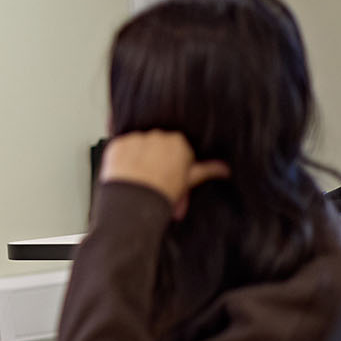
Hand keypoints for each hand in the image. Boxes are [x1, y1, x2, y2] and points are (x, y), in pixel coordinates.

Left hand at [99, 130, 229, 219]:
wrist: (135, 203)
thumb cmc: (163, 194)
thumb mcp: (189, 181)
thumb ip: (206, 170)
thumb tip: (224, 169)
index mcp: (177, 142)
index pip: (176, 150)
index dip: (173, 166)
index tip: (169, 177)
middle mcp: (157, 136)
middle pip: (157, 147)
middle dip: (156, 161)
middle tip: (153, 181)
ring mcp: (136, 139)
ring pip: (138, 147)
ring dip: (138, 159)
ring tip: (138, 180)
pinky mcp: (117, 144)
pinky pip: (119, 148)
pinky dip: (121, 160)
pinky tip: (125, 173)